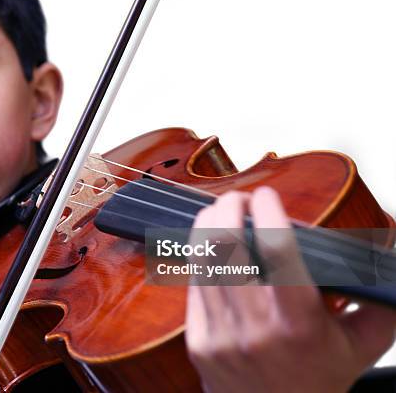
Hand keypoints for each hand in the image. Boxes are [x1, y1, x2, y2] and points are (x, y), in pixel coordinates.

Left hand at [185, 186, 395, 392]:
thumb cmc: (318, 380)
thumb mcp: (362, 345)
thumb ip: (378, 300)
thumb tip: (387, 252)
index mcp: (299, 327)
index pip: (278, 252)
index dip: (270, 213)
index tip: (268, 195)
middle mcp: (255, 330)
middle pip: (228, 247)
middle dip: (229, 209)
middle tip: (238, 198)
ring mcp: (220, 336)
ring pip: (203, 261)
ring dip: (208, 226)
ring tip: (220, 211)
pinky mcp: (198, 341)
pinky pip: (194, 284)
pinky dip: (200, 255)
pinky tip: (209, 243)